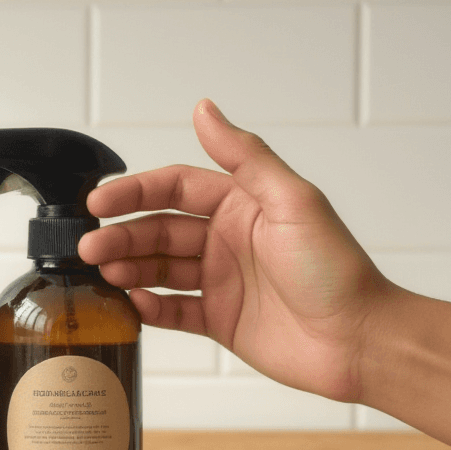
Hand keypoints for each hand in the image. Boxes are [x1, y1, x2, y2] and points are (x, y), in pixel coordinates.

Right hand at [77, 99, 399, 401]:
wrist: (360, 340)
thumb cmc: (336, 270)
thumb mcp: (292, 201)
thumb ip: (245, 156)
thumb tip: (204, 109)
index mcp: (243, 204)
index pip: (175, 187)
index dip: (135, 192)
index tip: (100, 202)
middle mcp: (228, 239)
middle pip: (159, 229)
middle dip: (122, 235)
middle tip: (90, 246)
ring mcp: (222, 281)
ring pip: (160, 268)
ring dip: (128, 268)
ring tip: (104, 272)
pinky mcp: (220, 320)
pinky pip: (173, 310)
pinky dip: (149, 307)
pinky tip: (133, 303)